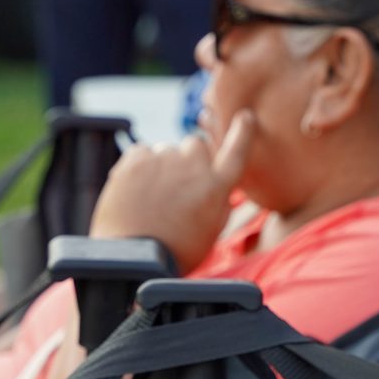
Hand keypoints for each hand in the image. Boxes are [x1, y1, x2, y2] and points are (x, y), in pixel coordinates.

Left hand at [88, 112, 255, 274]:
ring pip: (165, 150)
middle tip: (176, 188)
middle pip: (195, 145)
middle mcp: (193, 166)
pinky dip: (139, 167)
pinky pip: (141, 152)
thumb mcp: (211, 230)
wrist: (133, 260)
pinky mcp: (135, 160)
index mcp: (217, 186)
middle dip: (189, 159)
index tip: (245, 117)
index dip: (243, 132)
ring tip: (152, 199)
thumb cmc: (175, 252)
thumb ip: (220, 200)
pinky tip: (136, 192)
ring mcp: (163, 160)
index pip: (238, 150)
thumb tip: (222, 184)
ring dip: (162, 166)